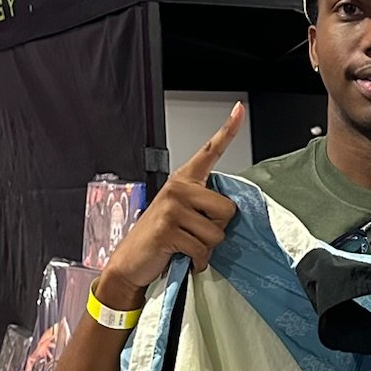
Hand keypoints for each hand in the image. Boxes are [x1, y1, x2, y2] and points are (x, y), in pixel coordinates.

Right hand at [99, 107, 244, 304]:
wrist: (131, 261)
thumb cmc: (161, 239)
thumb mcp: (182, 214)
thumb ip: (204, 206)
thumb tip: (230, 213)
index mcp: (184, 181)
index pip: (210, 151)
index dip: (227, 130)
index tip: (239, 109)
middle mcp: (178, 188)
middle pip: (227, 209)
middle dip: (218, 230)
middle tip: (195, 234)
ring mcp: (172, 207)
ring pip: (216, 233)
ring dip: (206, 248)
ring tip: (186, 245)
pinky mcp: (168, 229)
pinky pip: (202, 250)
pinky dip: (197, 261)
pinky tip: (182, 257)